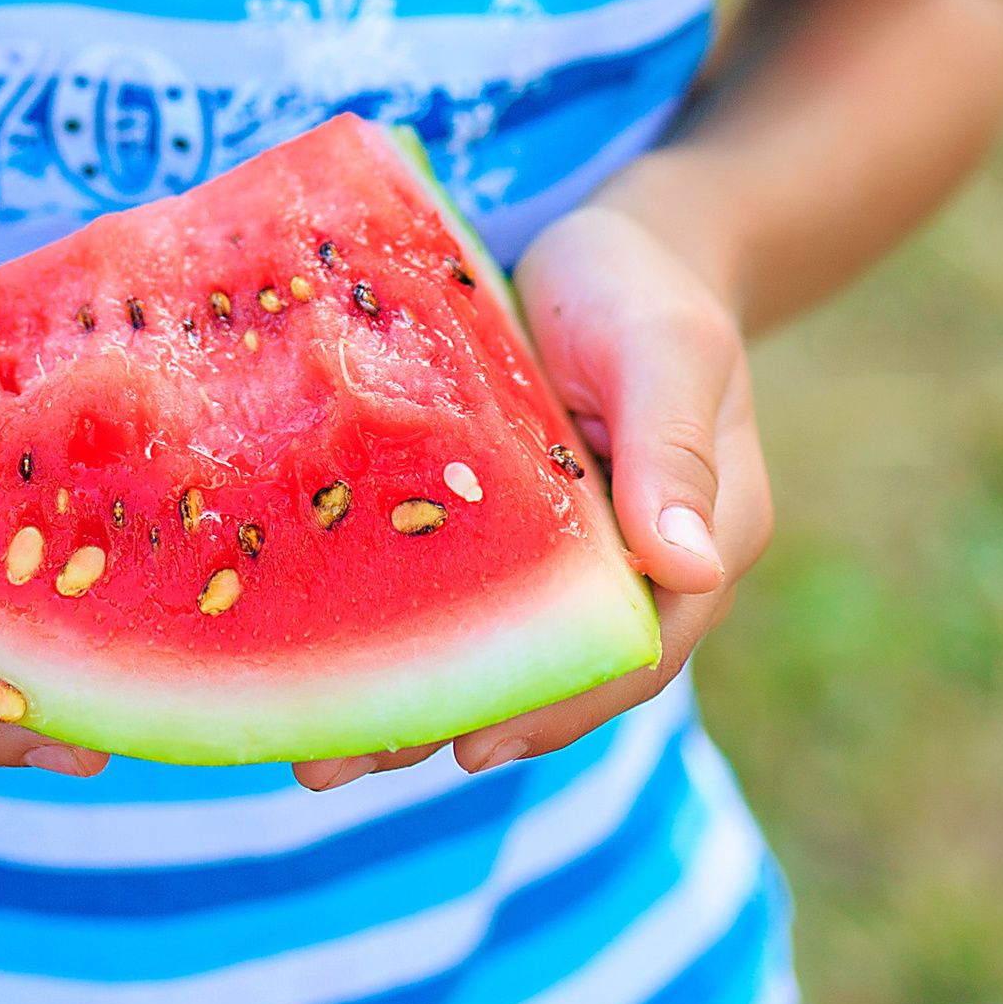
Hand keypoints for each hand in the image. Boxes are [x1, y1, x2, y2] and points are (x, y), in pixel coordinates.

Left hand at [289, 194, 769, 792]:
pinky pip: (455, 595)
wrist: (603, 238)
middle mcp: (631, 572)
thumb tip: (692, 566)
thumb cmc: (638, 284)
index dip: (555, 706)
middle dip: (448, 721)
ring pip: (491, 649)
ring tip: (308, 748)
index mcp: (694, 544)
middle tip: (336, 765)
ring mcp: (562, 557)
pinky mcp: (501, 531)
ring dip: (408, 698)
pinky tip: (317, 655)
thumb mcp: (664, 344)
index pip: (629, 651)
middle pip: (548, 673)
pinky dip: (397, 629)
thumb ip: (674, 445)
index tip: (469, 745)